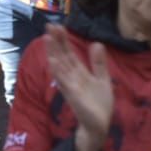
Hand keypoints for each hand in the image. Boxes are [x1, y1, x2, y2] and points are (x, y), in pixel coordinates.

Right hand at [42, 25, 113, 150]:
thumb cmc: (99, 103)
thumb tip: (96, 43)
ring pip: (60, 67)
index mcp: (79, 72)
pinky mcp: (73, 97)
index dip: (63, 40)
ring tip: (47, 39)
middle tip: (49, 25)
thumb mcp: (102, 79)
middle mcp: (72, 78)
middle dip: (56, 42)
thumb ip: (98, 63)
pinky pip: (65, 83)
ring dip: (54, 54)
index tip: (57, 25)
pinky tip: (54, 63)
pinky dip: (59, 73)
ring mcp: (71, 87)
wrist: (100, 125)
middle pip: (62, 57)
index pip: (69, 53)